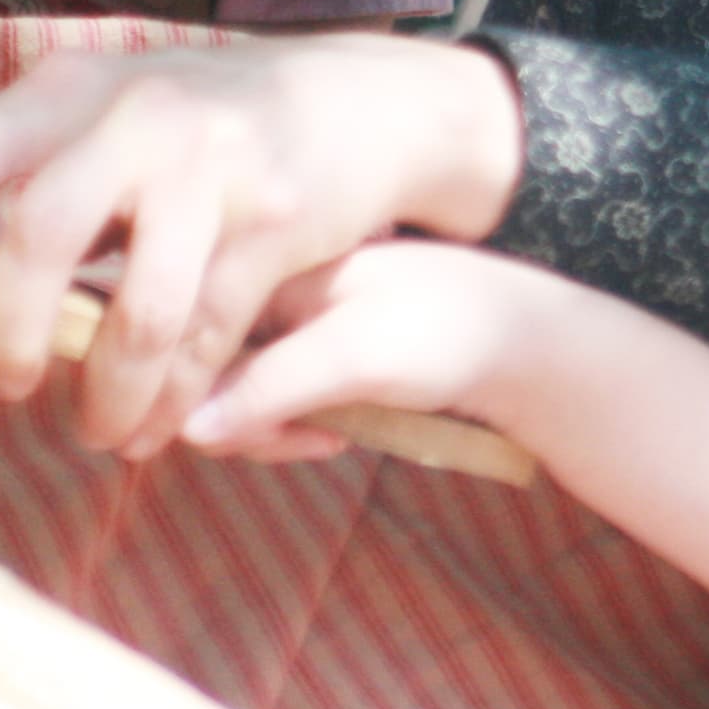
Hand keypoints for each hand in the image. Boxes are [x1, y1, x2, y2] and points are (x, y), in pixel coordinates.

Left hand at [0, 32, 524, 455]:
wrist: (362, 100)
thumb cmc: (202, 128)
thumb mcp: (108, 145)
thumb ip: (20, 223)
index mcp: (76, 93)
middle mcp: (140, 118)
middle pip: (39, 236)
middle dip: (9, 333)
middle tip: (6, 383)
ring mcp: (214, 167)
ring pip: (134, 314)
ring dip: (106, 395)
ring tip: (101, 429)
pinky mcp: (277, 222)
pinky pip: (206, 339)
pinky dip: (175, 400)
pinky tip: (162, 422)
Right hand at [181, 239, 550, 464]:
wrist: (528, 344)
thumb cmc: (444, 332)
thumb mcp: (352, 358)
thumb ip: (266, 388)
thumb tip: (181, 427)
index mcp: (277, 266)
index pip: (192, 332)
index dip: (192, 394)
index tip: (225, 437)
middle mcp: (278, 287)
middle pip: (210, 368)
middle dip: (241, 421)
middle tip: (300, 441)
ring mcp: (300, 321)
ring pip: (241, 394)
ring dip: (272, 431)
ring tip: (327, 441)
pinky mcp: (322, 354)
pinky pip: (277, 400)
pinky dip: (296, 428)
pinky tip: (337, 437)